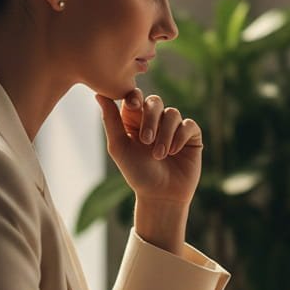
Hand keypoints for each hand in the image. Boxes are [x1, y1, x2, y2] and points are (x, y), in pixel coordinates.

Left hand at [96, 90, 201, 205]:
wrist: (161, 195)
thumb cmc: (137, 173)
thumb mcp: (119, 147)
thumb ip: (110, 120)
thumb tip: (98, 94)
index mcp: (135, 120)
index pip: (136, 97)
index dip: (135, 97)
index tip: (133, 106)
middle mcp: (155, 120)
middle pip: (155, 102)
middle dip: (150, 119)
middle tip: (146, 141)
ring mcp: (174, 127)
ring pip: (172, 113)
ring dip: (165, 134)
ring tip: (159, 155)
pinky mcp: (191, 135)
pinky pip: (188, 125)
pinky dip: (180, 137)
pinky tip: (174, 152)